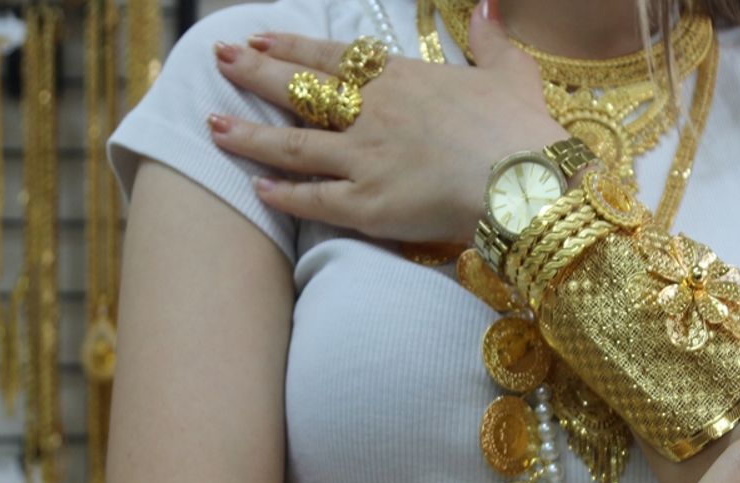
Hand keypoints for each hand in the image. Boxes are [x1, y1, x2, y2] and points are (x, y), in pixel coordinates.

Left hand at [209, 0, 567, 243]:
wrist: (527, 181)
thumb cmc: (522, 128)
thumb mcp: (510, 71)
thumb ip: (490, 39)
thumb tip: (487, 4)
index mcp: (402, 79)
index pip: (332, 59)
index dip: (291, 48)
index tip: (258, 39)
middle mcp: (372, 113)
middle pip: (300, 91)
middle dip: (254, 74)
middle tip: (218, 61)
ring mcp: (364, 159)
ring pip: (293, 146)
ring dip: (250, 135)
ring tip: (212, 124)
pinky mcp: (367, 205)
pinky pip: (313, 200)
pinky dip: (283, 194)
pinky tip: (257, 187)